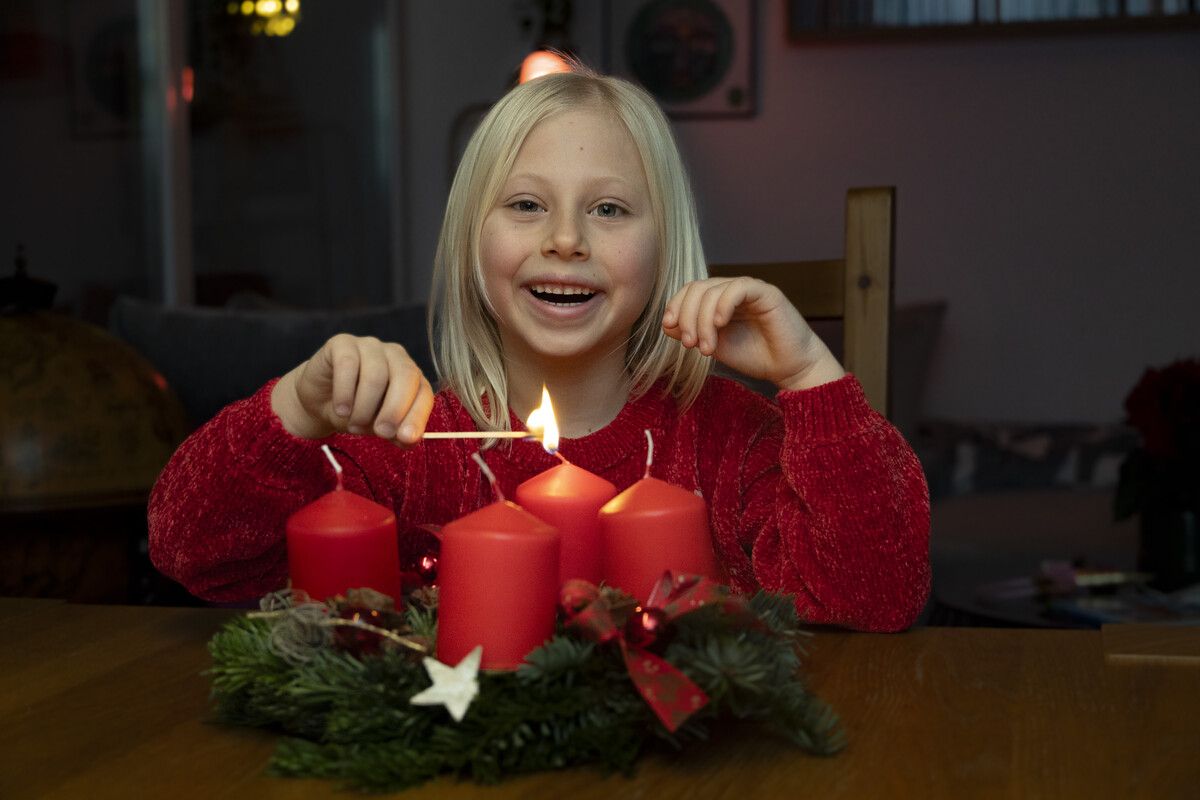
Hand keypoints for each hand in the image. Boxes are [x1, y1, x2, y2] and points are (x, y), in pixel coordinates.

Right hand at [270, 334, 434, 444]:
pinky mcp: (343, 343)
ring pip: (376, 374)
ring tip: (354, 424)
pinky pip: (348, 364)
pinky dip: (345, 392)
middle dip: (394, 409)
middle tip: (381, 432)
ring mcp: (370, 346)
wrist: (319, 403)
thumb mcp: (379, 428)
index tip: (406, 438)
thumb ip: (398, 433)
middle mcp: (395, 356)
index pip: (424, 392)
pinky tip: (341, 408)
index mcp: (411, 376)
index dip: (417, 415)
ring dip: (365, 406)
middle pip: (405, 376)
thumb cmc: (357, 413)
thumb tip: (410, 439)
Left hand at [661, 277, 844, 391]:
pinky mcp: (766, 292)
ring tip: (706, 348)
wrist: (788, 367)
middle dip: (687, 316)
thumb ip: (692, 333)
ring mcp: (748, 290)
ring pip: (713, 290)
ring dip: (703, 320)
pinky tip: (720, 325)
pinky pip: (738, 288)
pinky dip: (723, 305)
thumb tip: (667, 324)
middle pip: (697, 288)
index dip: (675, 305)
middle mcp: (732, 291)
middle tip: (689, 344)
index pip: (690, 291)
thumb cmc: (754, 356)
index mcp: (718, 300)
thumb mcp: (713, 346)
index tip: (668, 327)